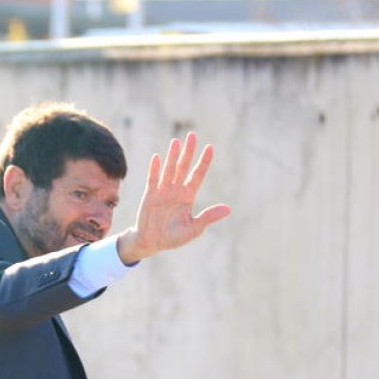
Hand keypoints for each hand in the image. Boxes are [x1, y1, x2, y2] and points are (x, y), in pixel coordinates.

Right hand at [116, 132, 230, 264]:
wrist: (152, 242)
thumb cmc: (173, 237)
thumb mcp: (194, 228)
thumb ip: (208, 217)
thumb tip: (228, 209)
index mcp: (188, 196)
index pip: (198, 175)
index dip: (204, 162)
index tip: (210, 147)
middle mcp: (176, 190)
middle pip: (184, 166)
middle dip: (188, 151)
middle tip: (192, 135)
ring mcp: (162, 191)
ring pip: (169, 169)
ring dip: (172, 156)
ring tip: (176, 142)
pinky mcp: (150, 195)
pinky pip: (153, 180)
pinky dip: (155, 169)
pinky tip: (157, 158)